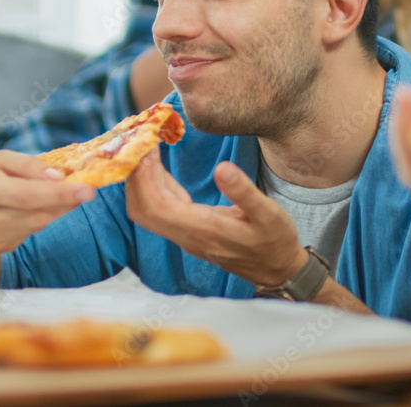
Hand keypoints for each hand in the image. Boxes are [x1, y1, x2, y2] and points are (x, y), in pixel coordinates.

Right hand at [0, 150, 94, 254]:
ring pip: (37, 226)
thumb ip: (28, 165)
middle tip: (84, 190)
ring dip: (54, 210)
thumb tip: (59, 176)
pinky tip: (30, 209)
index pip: (28, 195)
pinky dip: (37, 219)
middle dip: (66, 202)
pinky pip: (28, 234)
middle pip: (38, 214)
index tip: (88, 190)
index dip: (60, 194)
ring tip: (56, 195)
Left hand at [126, 148, 307, 286]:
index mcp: (202, 229)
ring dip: (141, 180)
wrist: (276, 269)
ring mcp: (185, 236)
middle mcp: (186, 235)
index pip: (155, 205)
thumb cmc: (274, 240)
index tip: (144, 146)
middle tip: (139, 141)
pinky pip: (159, 210)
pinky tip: (158, 167)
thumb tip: (222, 168)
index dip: (143, 176)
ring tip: (146, 148)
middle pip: (142, 208)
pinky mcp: (188, 231)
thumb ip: (244, 192)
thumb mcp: (268, 214)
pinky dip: (152, 186)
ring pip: (147, 210)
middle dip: (134, 175)